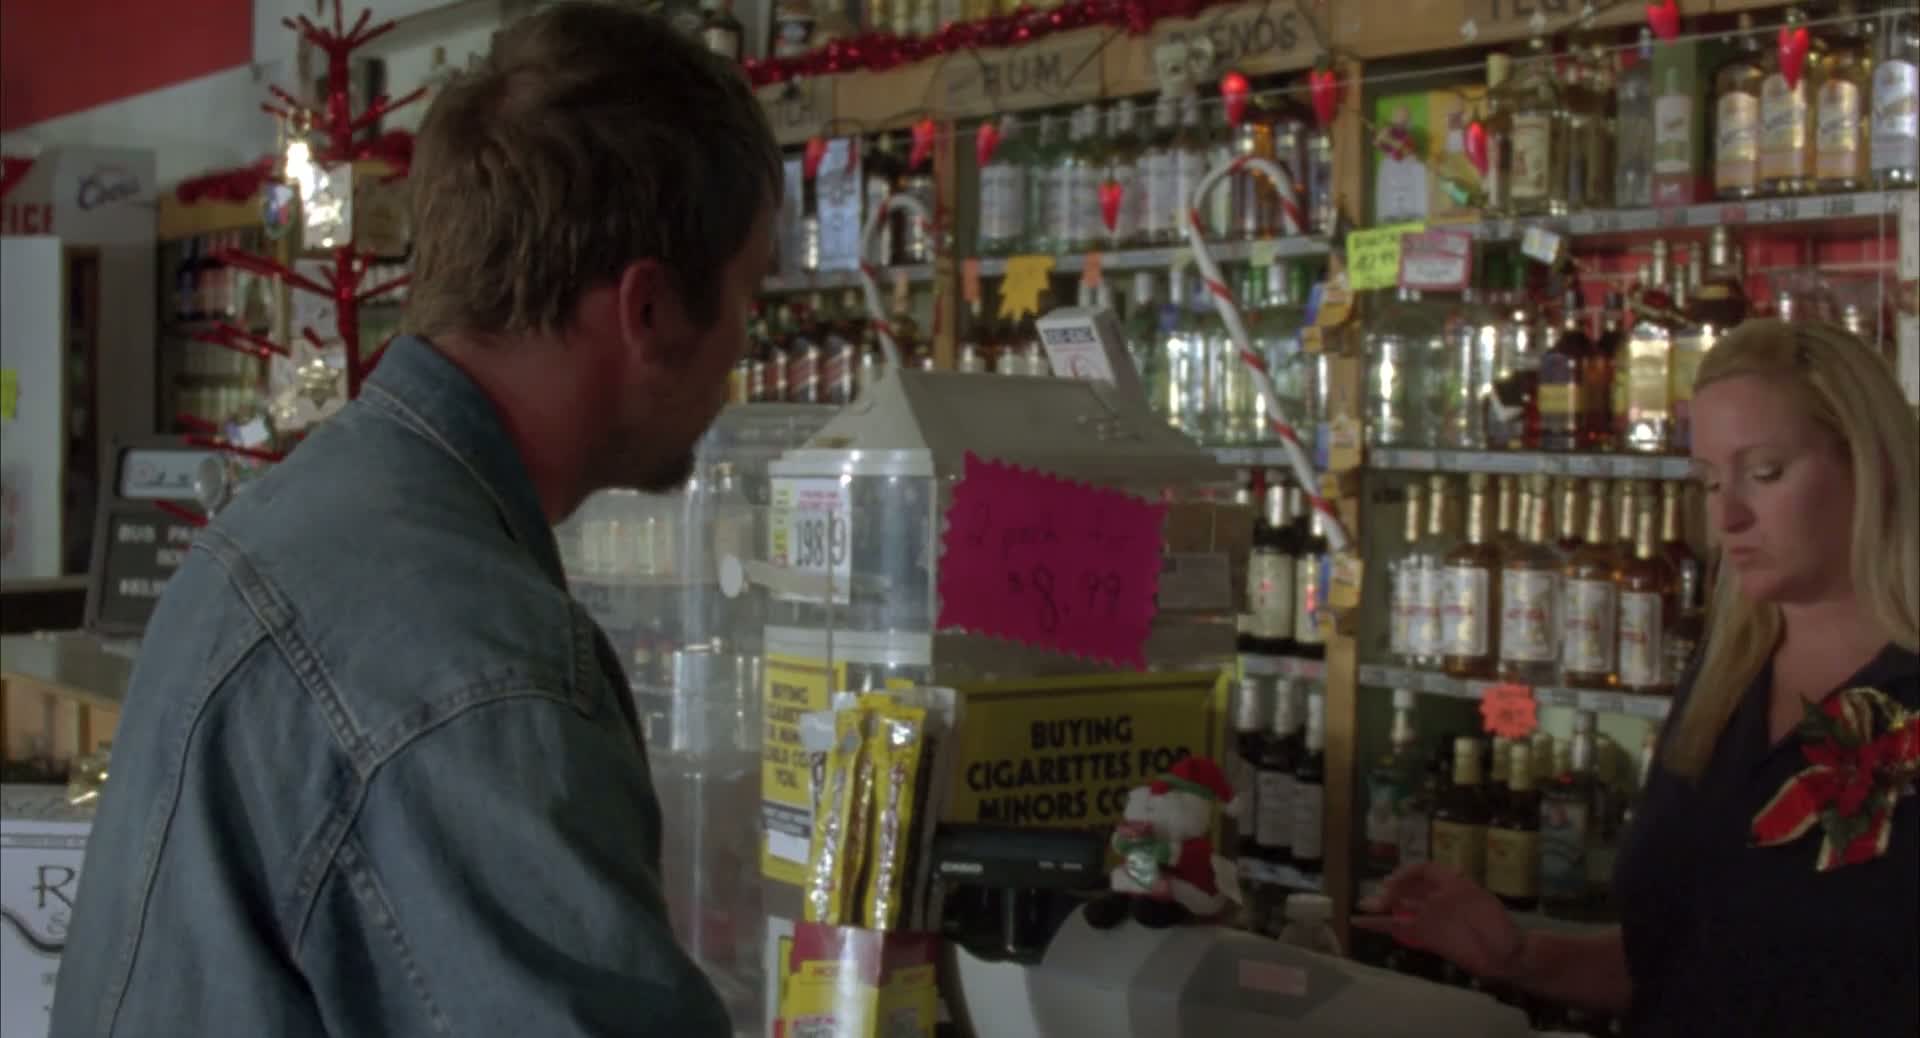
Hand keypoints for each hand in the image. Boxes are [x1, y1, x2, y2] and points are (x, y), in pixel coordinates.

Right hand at [1352, 863, 1524, 982]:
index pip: (1423, 871)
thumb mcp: (1477, 897)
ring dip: (1383, 906)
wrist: (1505, 955)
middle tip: (1374, 898)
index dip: (1408, 873)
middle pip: (1409, 890)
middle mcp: (1437, 899)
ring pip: (1401, 908)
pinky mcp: (1427, 936)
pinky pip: (1402, 929)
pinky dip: (1383, 926)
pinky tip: (1364, 923)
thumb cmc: (1495, 922)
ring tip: (1363, 905)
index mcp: (1449, 884)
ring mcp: (1431, 918)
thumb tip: (1437, 874)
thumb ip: (1454, 886)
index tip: (1394, 880)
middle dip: (1391, 891)